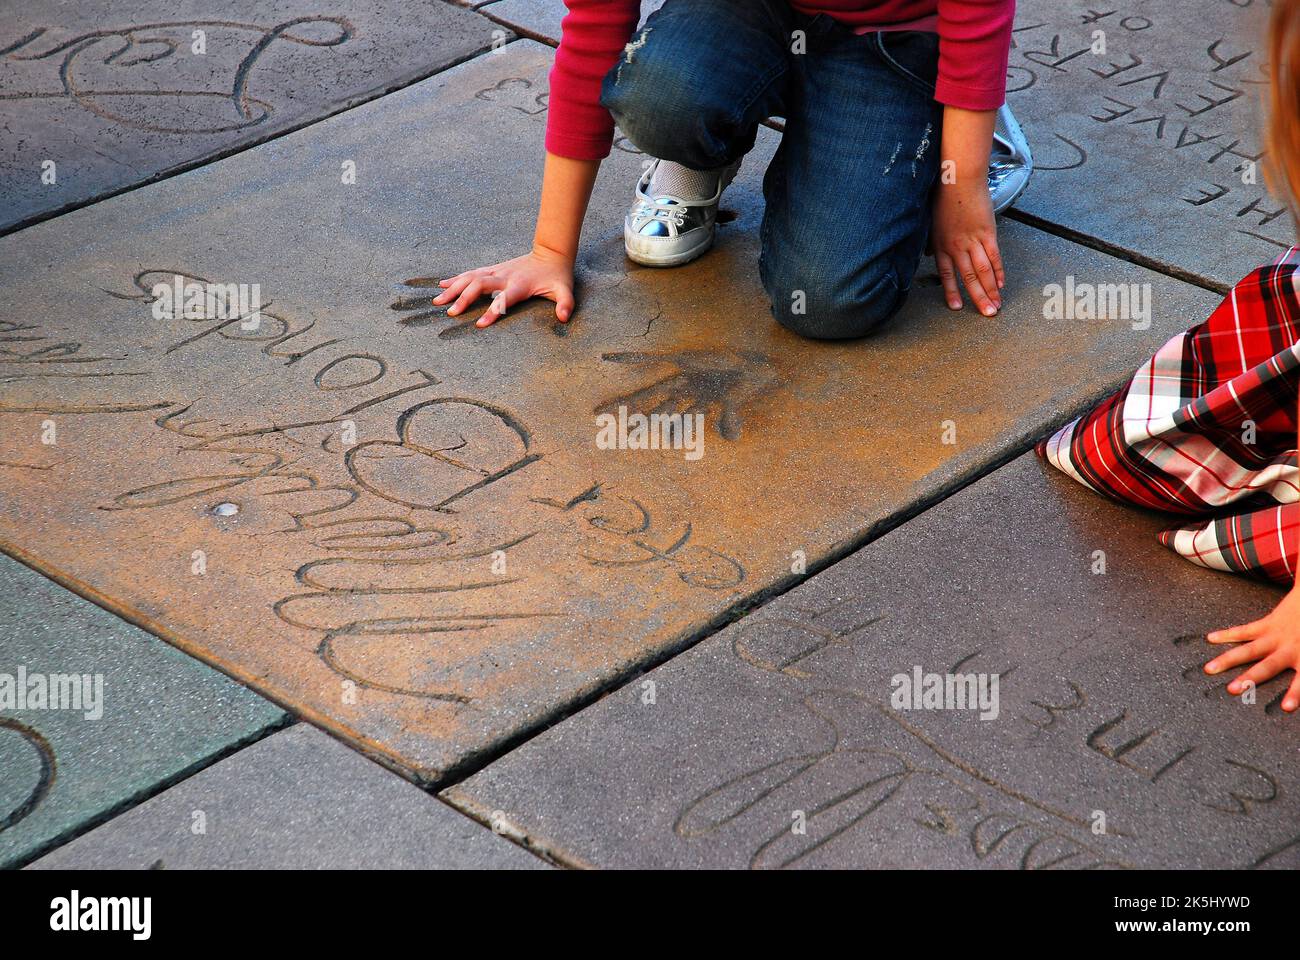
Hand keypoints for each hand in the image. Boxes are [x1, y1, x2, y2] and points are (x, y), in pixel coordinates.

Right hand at [433, 245, 575, 327]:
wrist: (551, 253)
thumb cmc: (557, 276)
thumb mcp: (565, 290)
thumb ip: (565, 304)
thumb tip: (564, 318)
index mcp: (520, 285)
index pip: (504, 299)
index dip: (493, 311)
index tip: (479, 324)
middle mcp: (505, 276)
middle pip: (480, 286)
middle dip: (464, 299)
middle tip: (450, 313)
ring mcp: (497, 271)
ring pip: (471, 278)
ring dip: (454, 288)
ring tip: (437, 301)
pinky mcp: (493, 268)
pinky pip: (471, 273)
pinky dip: (456, 278)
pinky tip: (442, 284)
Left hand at [931, 180, 1003, 316]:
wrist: (958, 180)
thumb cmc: (943, 198)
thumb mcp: (932, 223)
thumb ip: (933, 242)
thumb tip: (931, 255)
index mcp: (941, 246)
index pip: (946, 275)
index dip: (951, 292)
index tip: (956, 307)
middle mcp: (956, 247)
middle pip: (968, 278)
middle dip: (977, 299)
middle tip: (987, 315)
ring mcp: (973, 241)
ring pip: (982, 271)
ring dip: (990, 291)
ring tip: (996, 306)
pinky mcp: (988, 232)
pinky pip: (994, 256)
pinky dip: (998, 271)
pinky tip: (1001, 284)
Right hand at [1205, 586, 1299, 709]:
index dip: (1295, 694)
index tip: (1286, 708)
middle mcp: (1288, 648)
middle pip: (1266, 667)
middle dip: (1249, 679)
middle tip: (1233, 689)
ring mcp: (1275, 636)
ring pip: (1248, 651)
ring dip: (1228, 660)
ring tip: (1209, 669)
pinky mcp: (1266, 624)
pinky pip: (1244, 631)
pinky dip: (1226, 634)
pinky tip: (1210, 638)